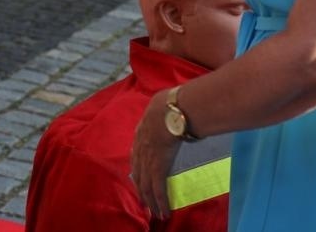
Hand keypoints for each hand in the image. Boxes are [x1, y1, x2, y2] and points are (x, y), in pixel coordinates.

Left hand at [130, 87, 180, 218]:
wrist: (172, 109)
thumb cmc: (172, 102)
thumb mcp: (163, 103)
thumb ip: (166, 109)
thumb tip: (179, 104)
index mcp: (141, 131)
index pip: (136, 154)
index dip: (138, 168)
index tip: (139, 177)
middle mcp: (141, 148)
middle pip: (138, 174)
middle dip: (141, 190)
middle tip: (144, 203)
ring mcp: (148, 159)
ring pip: (146, 186)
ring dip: (151, 201)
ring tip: (155, 213)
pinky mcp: (158, 168)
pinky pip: (158, 189)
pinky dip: (160, 202)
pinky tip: (164, 212)